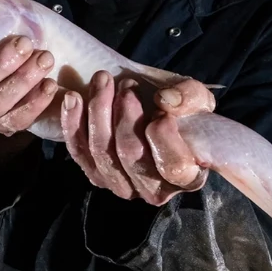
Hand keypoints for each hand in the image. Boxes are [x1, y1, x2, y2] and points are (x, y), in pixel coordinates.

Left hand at [60, 73, 213, 204]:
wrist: (154, 114)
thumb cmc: (182, 111)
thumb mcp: (197, 100)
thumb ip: (191, 98)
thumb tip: (164, 101)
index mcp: (187, 178)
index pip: (174, 166)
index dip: (164, 136)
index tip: (161, 107)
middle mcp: (153, 190)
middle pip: (130, 154)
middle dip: (125, 115)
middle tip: (127, 85)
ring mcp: (121, 185)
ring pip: (101, 152)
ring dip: (98, 111)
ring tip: (102, 80)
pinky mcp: (96, 174)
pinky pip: (78, 151)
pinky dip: (73, 122)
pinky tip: (73, 98)